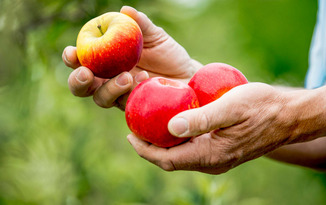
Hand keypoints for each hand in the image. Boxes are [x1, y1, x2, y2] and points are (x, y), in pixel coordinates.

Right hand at [62, 6, 201, 109]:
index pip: (81, 60)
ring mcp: (119, 94)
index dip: (71, 58)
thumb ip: (140, 24)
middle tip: (87, 74)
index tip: (72, 53)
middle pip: (81, 85)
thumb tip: (126, 10)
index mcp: (106, 59)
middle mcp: (107, 79)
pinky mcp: (133, 106)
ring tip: (127, 76)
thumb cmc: (168, 53)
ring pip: (101, 98)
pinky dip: (131, 92)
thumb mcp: (155, 36)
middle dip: (78, 81)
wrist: (187, 75)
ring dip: (109, 88)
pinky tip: (145, 80)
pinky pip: (125, 103)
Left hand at [128, 83, 298, 173]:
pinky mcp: (224, 152)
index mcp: (212, 155)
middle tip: (137, 127)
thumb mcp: (231, 106)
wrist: (290, 116)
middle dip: (151, 147)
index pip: (168, 160)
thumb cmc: (263, 106)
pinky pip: (194, 151)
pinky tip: (175, 123)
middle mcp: (213, 163)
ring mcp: (220, 159)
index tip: (130, 134)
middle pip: (172, 161)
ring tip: (152, 124)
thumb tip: (170, 128)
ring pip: (182, 157)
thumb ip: (201, 118)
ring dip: (164, 143)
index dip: (145, 150)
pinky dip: (179, 140)